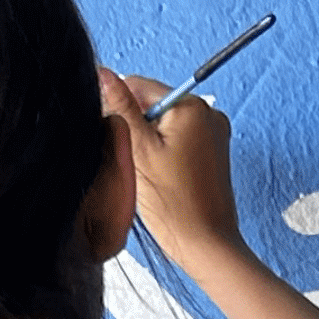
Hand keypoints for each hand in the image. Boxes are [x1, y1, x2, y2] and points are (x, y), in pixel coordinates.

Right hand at [101, 69, 244, 283]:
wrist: (206, 245)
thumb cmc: (174, 204)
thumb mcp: (137, 149)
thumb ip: (120, 107)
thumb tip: (102, 72)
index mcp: (192, 106)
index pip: (140, 85)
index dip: (119, 107)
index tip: (115, 134)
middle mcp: (209, 114)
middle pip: (153, 104)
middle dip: (136, 126)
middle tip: (133, 160)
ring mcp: (215, 134)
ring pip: (164, 124)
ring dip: (148, 142)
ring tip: (149, 172)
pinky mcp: (214, 154)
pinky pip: (179, 141)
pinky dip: (164, 153)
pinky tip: (161, 176)